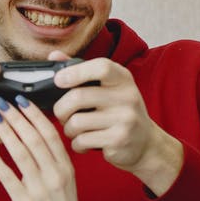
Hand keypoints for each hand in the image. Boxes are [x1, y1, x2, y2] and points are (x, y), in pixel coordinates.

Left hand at [0, 95, 83, 200]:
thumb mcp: (66, 178)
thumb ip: (54, 156)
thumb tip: (37, 127)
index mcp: (66, 167)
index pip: (50, 134)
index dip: (35, 115)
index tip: (21, 99)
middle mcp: (55, 176)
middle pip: (34, 140)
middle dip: (16, 118)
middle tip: (0, 102)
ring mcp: (40, 190)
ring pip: (21, 155)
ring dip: (5, 133)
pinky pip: (7, 177)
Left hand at [50, 50, 182, 194]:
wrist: (145, 143)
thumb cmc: (119, 112)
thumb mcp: (108, 88)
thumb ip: (81, 72)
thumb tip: (54, 55)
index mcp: (123, 78)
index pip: (101, 67)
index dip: (76, 72)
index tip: (58, 80)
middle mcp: (127, 96)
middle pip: (78, 97)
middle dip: (61, 109)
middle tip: (62, 115)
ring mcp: (125, 119)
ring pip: (76, 122)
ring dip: (68, 129)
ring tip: (75, 130)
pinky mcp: (119, 140)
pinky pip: (82, 141)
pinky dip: (76, 144)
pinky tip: (84, 143)